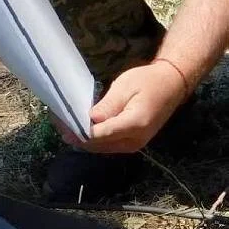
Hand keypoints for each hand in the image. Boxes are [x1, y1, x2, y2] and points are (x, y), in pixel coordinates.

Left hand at [67, 61, 188, 153]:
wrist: (171, 85)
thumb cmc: (148, 81)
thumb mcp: (126, 86)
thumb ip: (108, 105)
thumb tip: (90, 120)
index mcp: (134, 124)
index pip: (100, 135)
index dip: (79, 132)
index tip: (61, 123)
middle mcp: (134, 141)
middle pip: (98, 145)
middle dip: (76, 136)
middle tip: (57, 121)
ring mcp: (134, 145)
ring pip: (101, 148)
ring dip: (83, 139)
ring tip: (64, 124)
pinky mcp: (132, 143)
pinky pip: (108, 145)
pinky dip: (93, 138)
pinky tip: (81, 128)